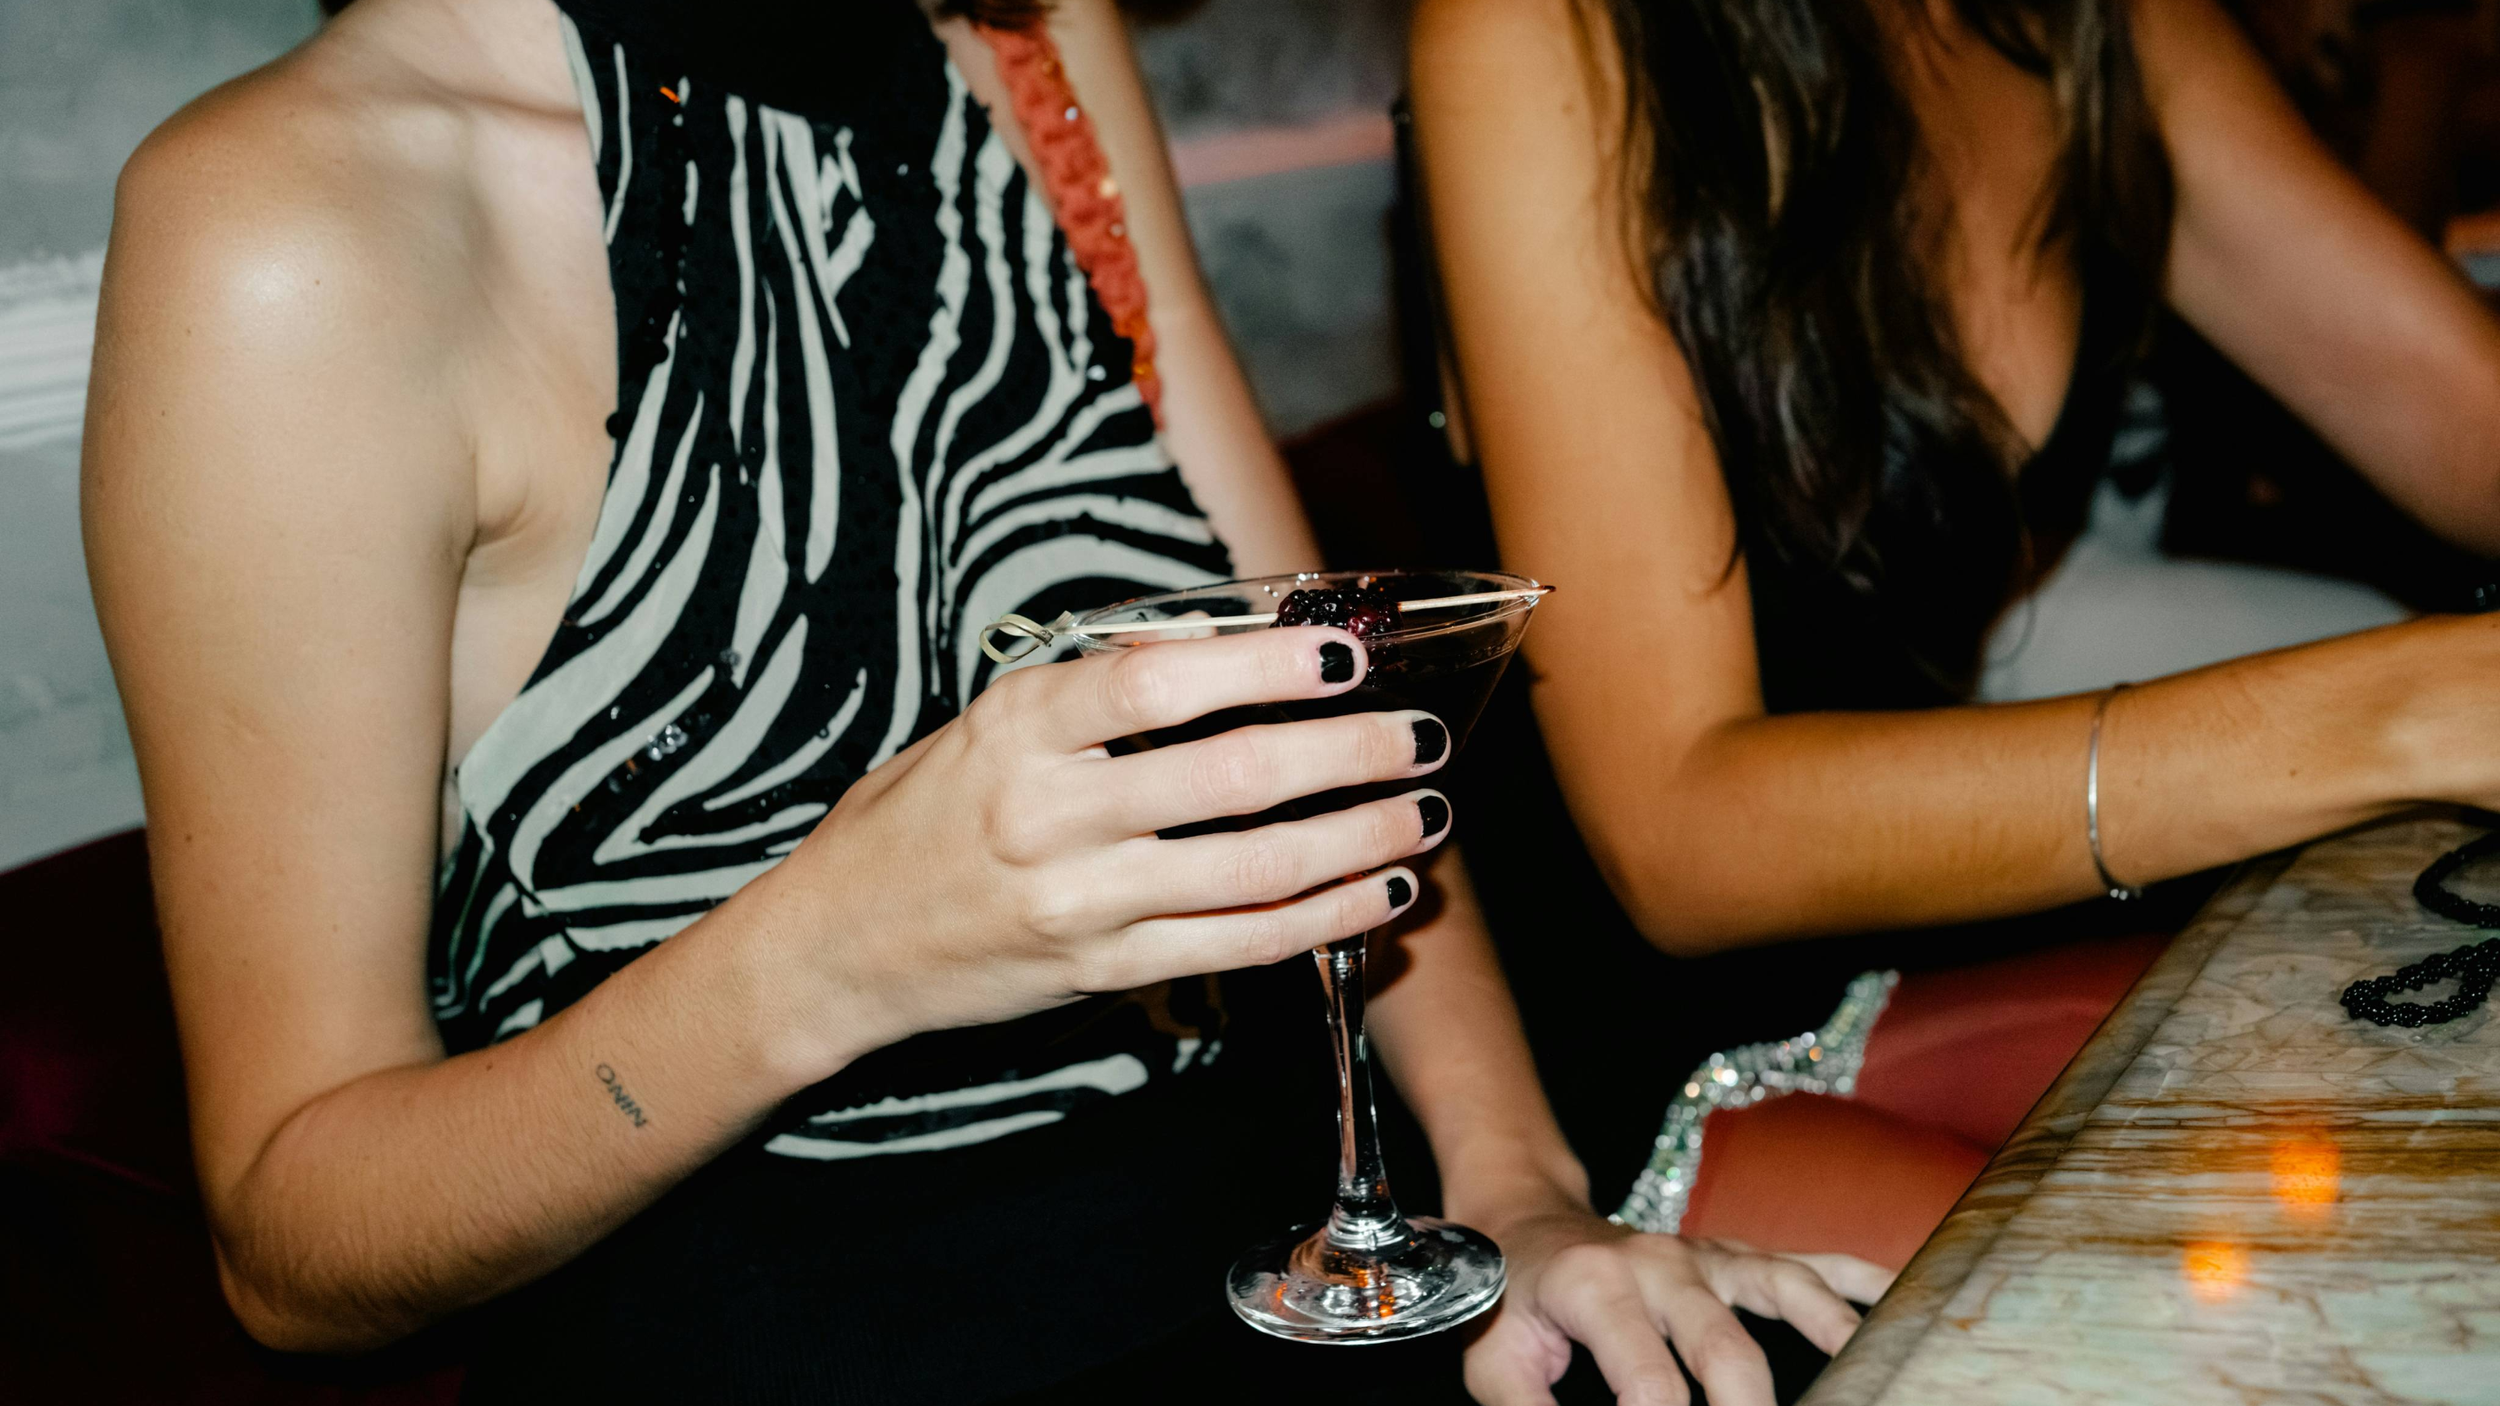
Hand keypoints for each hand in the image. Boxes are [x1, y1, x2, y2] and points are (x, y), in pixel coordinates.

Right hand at [763, 626, 1452, 1068]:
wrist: (836, 947)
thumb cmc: (919, 818)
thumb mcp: (986, 726)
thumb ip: (1096, 696)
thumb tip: (1232, 650)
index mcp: (1020, 728)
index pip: (1161, 683)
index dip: (1265, 666)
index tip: (1344, 654)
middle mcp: (1050, 814)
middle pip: (1233, 778)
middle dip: (1348, 754)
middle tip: (1417, 735)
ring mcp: (1081, 902)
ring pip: (1254, 870)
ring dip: (1358, 840)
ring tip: (1423, 813)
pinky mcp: (1103, 971)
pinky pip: (1238, 945)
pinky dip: (1322, 919)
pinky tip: (1377, 893)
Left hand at [1462, 1197, 1893, 1405]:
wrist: (1523, 1219)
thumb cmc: (1507, 1299)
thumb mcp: (1495, 1362)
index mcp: (1597, 1291)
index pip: (1648, 1382)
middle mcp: (1660, 1264)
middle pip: (1726, 1349)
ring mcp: (1704, 1255)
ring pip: (1783, 1288)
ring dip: (1831, 1336)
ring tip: (1869, 1376)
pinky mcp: (1731, 1255)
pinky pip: (1805, 1261)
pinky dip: (1859, 1277)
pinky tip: (1902, 1298)